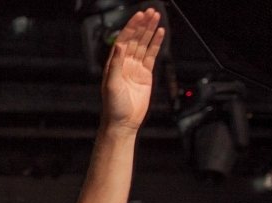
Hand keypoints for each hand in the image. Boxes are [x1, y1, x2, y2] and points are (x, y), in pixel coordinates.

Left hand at [100, 8, 164, 132]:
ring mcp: (135, 68)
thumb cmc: (113, 107)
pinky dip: (156, 44)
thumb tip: (119, 45)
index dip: (131, 27)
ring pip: (144, 45)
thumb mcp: (111, 84)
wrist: (123, 122)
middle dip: (142, 25)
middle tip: (151, 11)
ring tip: (156, 17)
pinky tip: (160, 33)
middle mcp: (124, 64)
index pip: (123, 40)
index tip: (139, 15)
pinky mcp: (145, 75)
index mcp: (113, 64)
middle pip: (135, 39)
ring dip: (149, 31)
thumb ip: (115, 64)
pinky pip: (151, 55)